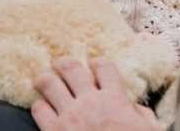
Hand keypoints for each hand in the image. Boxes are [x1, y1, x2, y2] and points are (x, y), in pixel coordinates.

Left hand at [32, 56, 162, 130]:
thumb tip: (132, 107)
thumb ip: (140, 114)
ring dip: (45, 80)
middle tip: (59, 65)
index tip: (94, 66)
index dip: (98, 63)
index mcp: (115, 99)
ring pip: (48, 83)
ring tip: (42, 81)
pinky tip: (43, 109)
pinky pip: (39, 110)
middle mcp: (90, 102)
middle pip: (70, 68)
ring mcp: (70, 116)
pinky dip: (39, 107)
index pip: (103, 66)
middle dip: (62, 64)